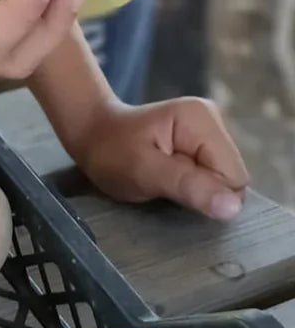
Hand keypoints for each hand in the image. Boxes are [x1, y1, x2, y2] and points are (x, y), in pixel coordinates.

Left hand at [73, 97, 249, 221]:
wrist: (92, 136)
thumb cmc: (111, 152)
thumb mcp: (144, 172)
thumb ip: (188, 186)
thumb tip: (233, 208)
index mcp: (201, 118)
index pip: (234, 177)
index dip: (209, 194)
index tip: (173, 188)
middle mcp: (212, 119)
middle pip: (233, 178)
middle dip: (203, 191)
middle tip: (165, 183)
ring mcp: (209, 131)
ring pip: (224, 180)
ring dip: (197, 189)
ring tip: (165, 179)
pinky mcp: (202, 143)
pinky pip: (213, 177)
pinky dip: (193, 185)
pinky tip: (171, 177)